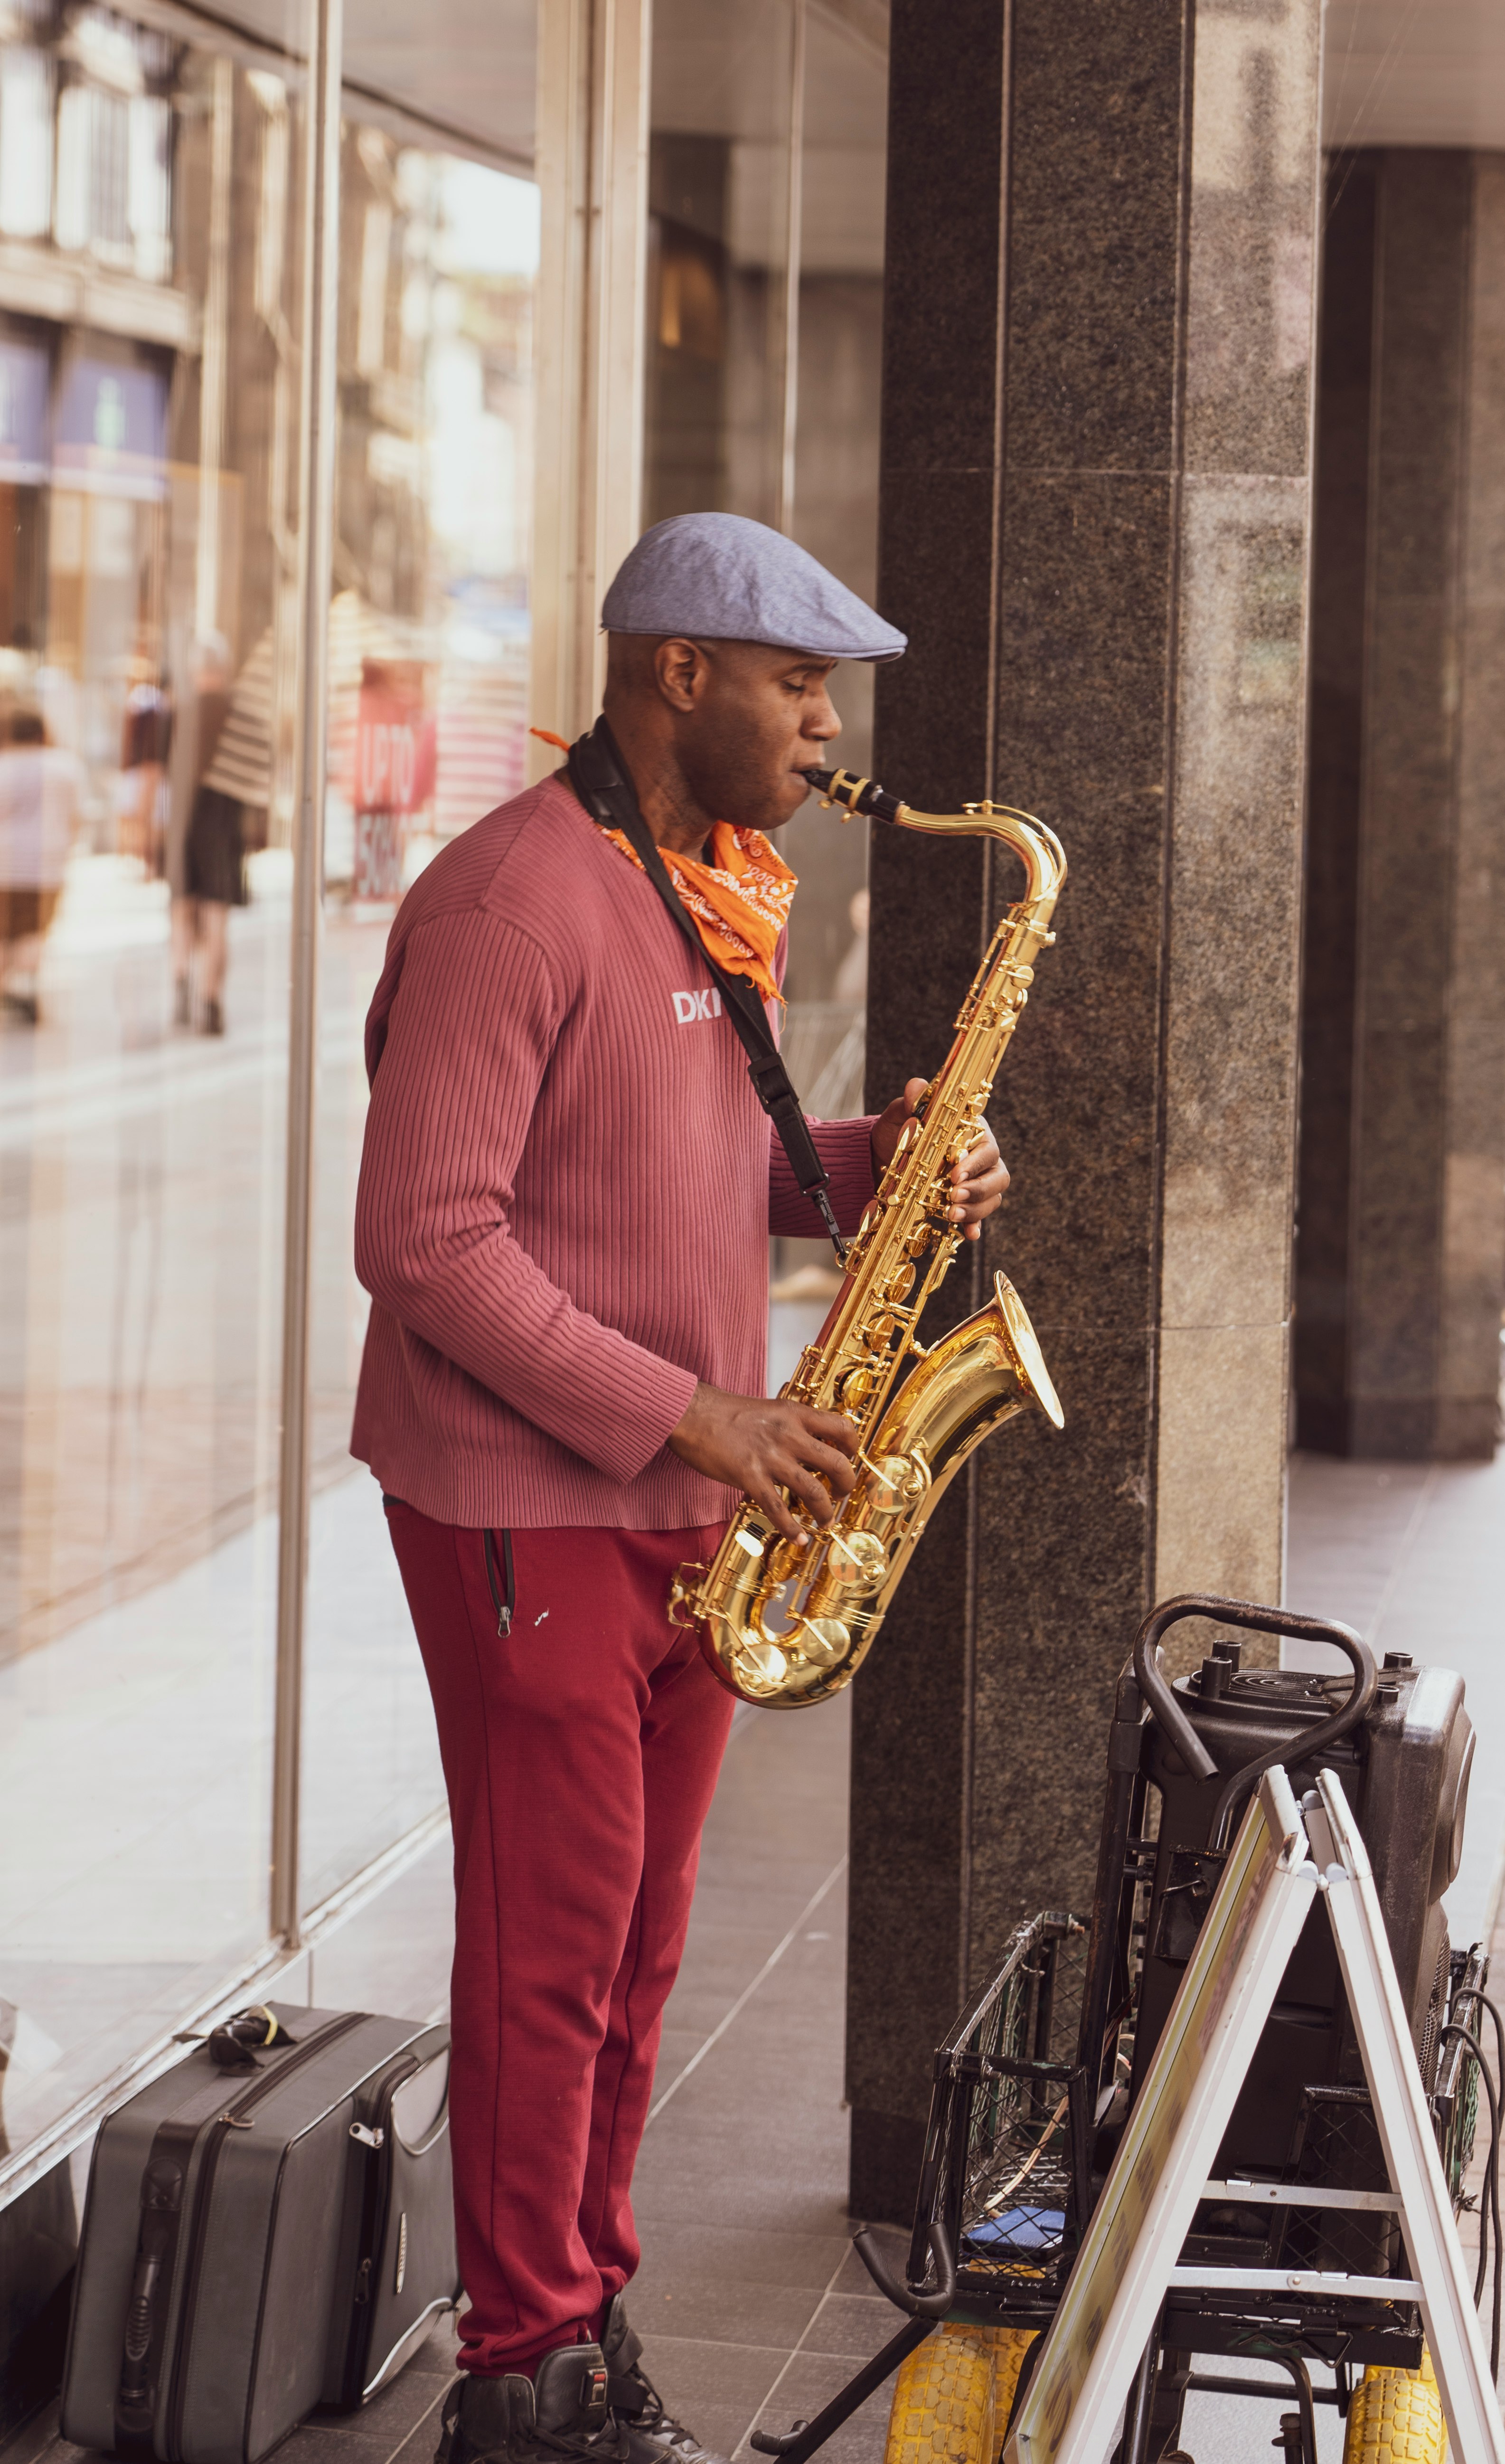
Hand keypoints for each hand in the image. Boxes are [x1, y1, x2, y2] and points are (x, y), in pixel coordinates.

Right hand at [668, 1381, 857, 1538]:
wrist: (691, 1413)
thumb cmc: (724, 1412)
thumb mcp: (769, 1409)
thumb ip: (791, 1426)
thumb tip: (808, 1446)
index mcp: (795, 1414)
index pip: (843, 1428)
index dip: (853, 1448)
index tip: (849, 1460)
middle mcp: (789, 1434)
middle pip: (837, 1463)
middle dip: (845, 1486)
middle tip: (840, 1495)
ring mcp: (771, 1456)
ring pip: (813, 1491)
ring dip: (824, 1512)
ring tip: (824, 1521)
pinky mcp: (750, 1476)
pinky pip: (778, 1509)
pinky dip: (791, 1529)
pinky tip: (798, 1539)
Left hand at [871, 1078, 1009, 1240]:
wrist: (884, 1155)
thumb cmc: (901, 1130)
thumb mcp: (901, 1113)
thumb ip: (912, 1101)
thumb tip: (916, 1087)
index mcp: (974, 1133)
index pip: (987, 1148)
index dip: (975, 1163)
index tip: (955, 1174)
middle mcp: (981, 1159)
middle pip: (998, 1176)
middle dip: (978, 1189)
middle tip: (953, 1196)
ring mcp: (976, 1182)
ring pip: (991, 1198)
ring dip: (974, 1209)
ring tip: (951, 1214)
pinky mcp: (965, 1202)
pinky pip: (978, 1216)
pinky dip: (974, 1225)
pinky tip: (968, 1234)